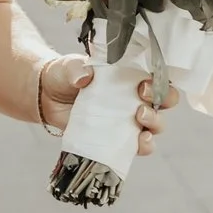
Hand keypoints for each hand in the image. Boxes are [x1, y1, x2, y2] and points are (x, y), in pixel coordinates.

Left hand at [37, 57, 176, 154]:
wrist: (47, 97)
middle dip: (162, 102)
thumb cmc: (65, 76)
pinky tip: (139, 142)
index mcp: (130, 76)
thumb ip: (76, 69)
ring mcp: (127, 119)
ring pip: (155, 125)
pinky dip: (144, 146)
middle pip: (165, 101)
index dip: (159, 82)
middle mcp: (134, 98)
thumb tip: (84, 77)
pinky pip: (139, 146)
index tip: (143, 85)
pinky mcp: (117, 137)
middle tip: (141, 102)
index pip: (157, 77)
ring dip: (154, 124)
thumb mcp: (69, 67)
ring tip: (139, 119)